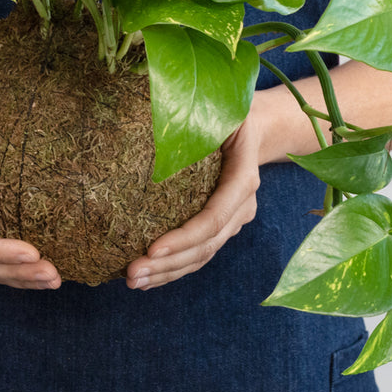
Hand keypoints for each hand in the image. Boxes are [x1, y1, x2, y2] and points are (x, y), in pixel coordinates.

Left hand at [124, 114, 262, 289]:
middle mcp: (243, 204)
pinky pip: (200, 252)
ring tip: (133, 281)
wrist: (260, 127)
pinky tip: (149, 276)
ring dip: (168, 272)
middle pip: (206, 244)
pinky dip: (175, 267)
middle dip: (168, 263)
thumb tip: (154, 118)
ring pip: (202, 255)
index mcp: (243, 176)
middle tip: (132, 273)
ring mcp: (235, 218)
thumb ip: (196, 120)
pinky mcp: (224, 225)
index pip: (214, 216)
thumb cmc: (232, 112)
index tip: (151, 248)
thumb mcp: (221, 110)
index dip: (184, 236)